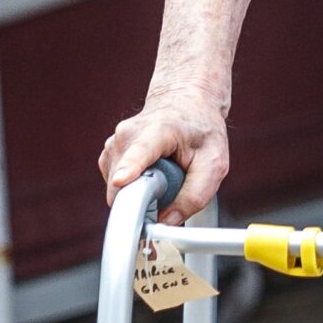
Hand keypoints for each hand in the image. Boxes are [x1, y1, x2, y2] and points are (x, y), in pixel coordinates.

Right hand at [100, 91, 228, 223]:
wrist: (185, 101)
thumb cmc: (202, 130)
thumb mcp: (214, 163)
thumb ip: (195, 195)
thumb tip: (168, 222)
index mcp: (158, 131)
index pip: (139, 153)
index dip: (129, 170)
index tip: (121, 180)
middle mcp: (128, 135)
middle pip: (124, 184)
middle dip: (145, 199)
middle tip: (170, 188)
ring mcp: (114, 144)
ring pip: (118, 189)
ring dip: (141, 192)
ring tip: (164, 174)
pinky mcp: (108, 155)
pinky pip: (117, 186)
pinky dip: (134, 187)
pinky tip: (151, 173)